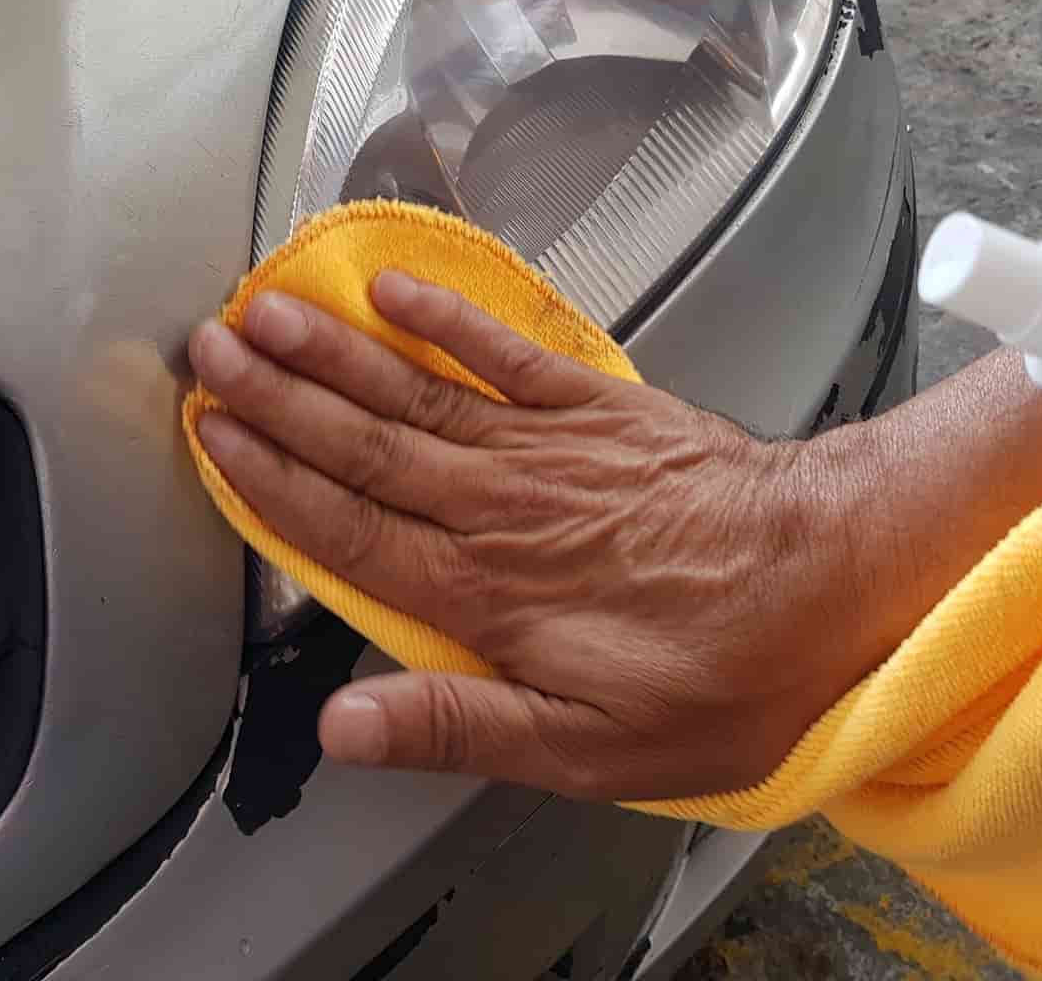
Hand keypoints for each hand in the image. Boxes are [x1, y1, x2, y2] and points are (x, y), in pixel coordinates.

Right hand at [187, 271, 913, 802]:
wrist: (834, 576)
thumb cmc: (722, 675)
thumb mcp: (591, 751)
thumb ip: (458, 725)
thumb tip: (343, 724)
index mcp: (485, 593)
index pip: (348, 530)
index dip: (272, 482)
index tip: (213, 438)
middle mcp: (499, 507)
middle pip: (362, 445)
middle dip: (277, 397)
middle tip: (206, 351)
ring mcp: (546, 447)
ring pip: (413, 392)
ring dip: (333, 350)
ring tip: (264, 311)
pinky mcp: (598, 407)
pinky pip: (505, 354)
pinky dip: (447, 320)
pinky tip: (395, 290)